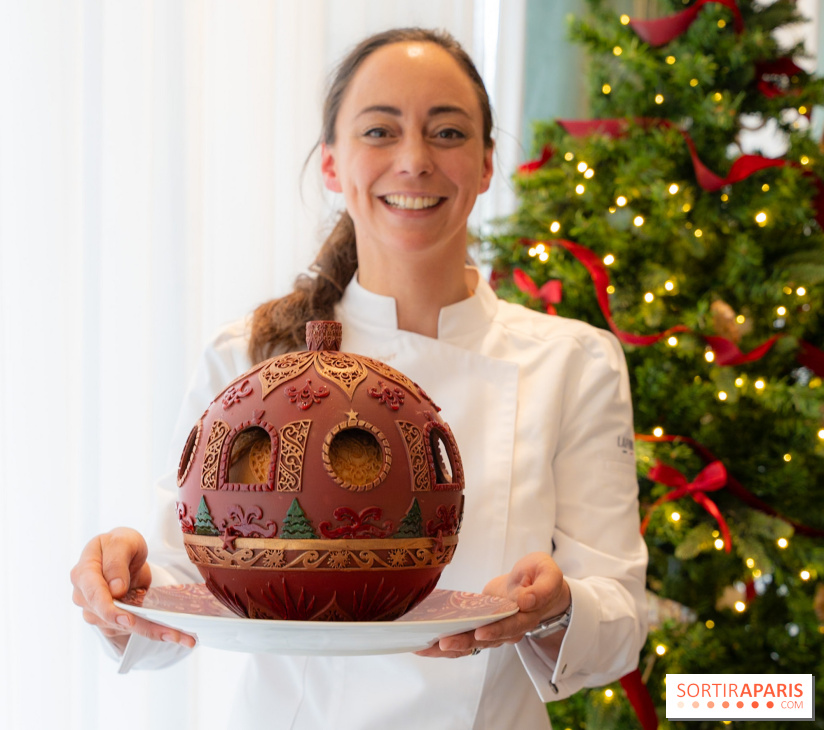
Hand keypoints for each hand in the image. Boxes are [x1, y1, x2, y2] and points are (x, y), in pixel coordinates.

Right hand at [70, 527, 195, 650]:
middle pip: (111, 617)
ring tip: (182, 636)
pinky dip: (154, 631)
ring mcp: (97, 612)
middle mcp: (85, 597)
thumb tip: (115, 590)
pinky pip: (133, 629)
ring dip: (153, 632)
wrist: (121, 554)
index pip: (93, 594)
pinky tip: (176, 634)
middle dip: (141, 626)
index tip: (127, 620)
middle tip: (170, 634)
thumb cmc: (119, 544)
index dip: (109, 609)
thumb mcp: (122, 542)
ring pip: (124, 627)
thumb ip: (116, 561)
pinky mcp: (111, 621)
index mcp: (84, 573)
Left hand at [415, 552, 569, 657]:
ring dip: (447, 647)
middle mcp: (508, 628)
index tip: (480, 632)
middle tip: (442, 642)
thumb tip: (526, 600)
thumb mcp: (549, 574)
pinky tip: (424, 643)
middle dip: (463, 642)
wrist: (536, 583)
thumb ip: (542, 588)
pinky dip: (444, 641)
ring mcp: (492, 628)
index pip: (510, 626)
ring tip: (423, 648)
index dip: (496, 630)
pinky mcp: (480, 623)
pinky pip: (463, 635)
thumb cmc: (541, 576)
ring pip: (470, 643)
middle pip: (484, 640)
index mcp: (526, 616)